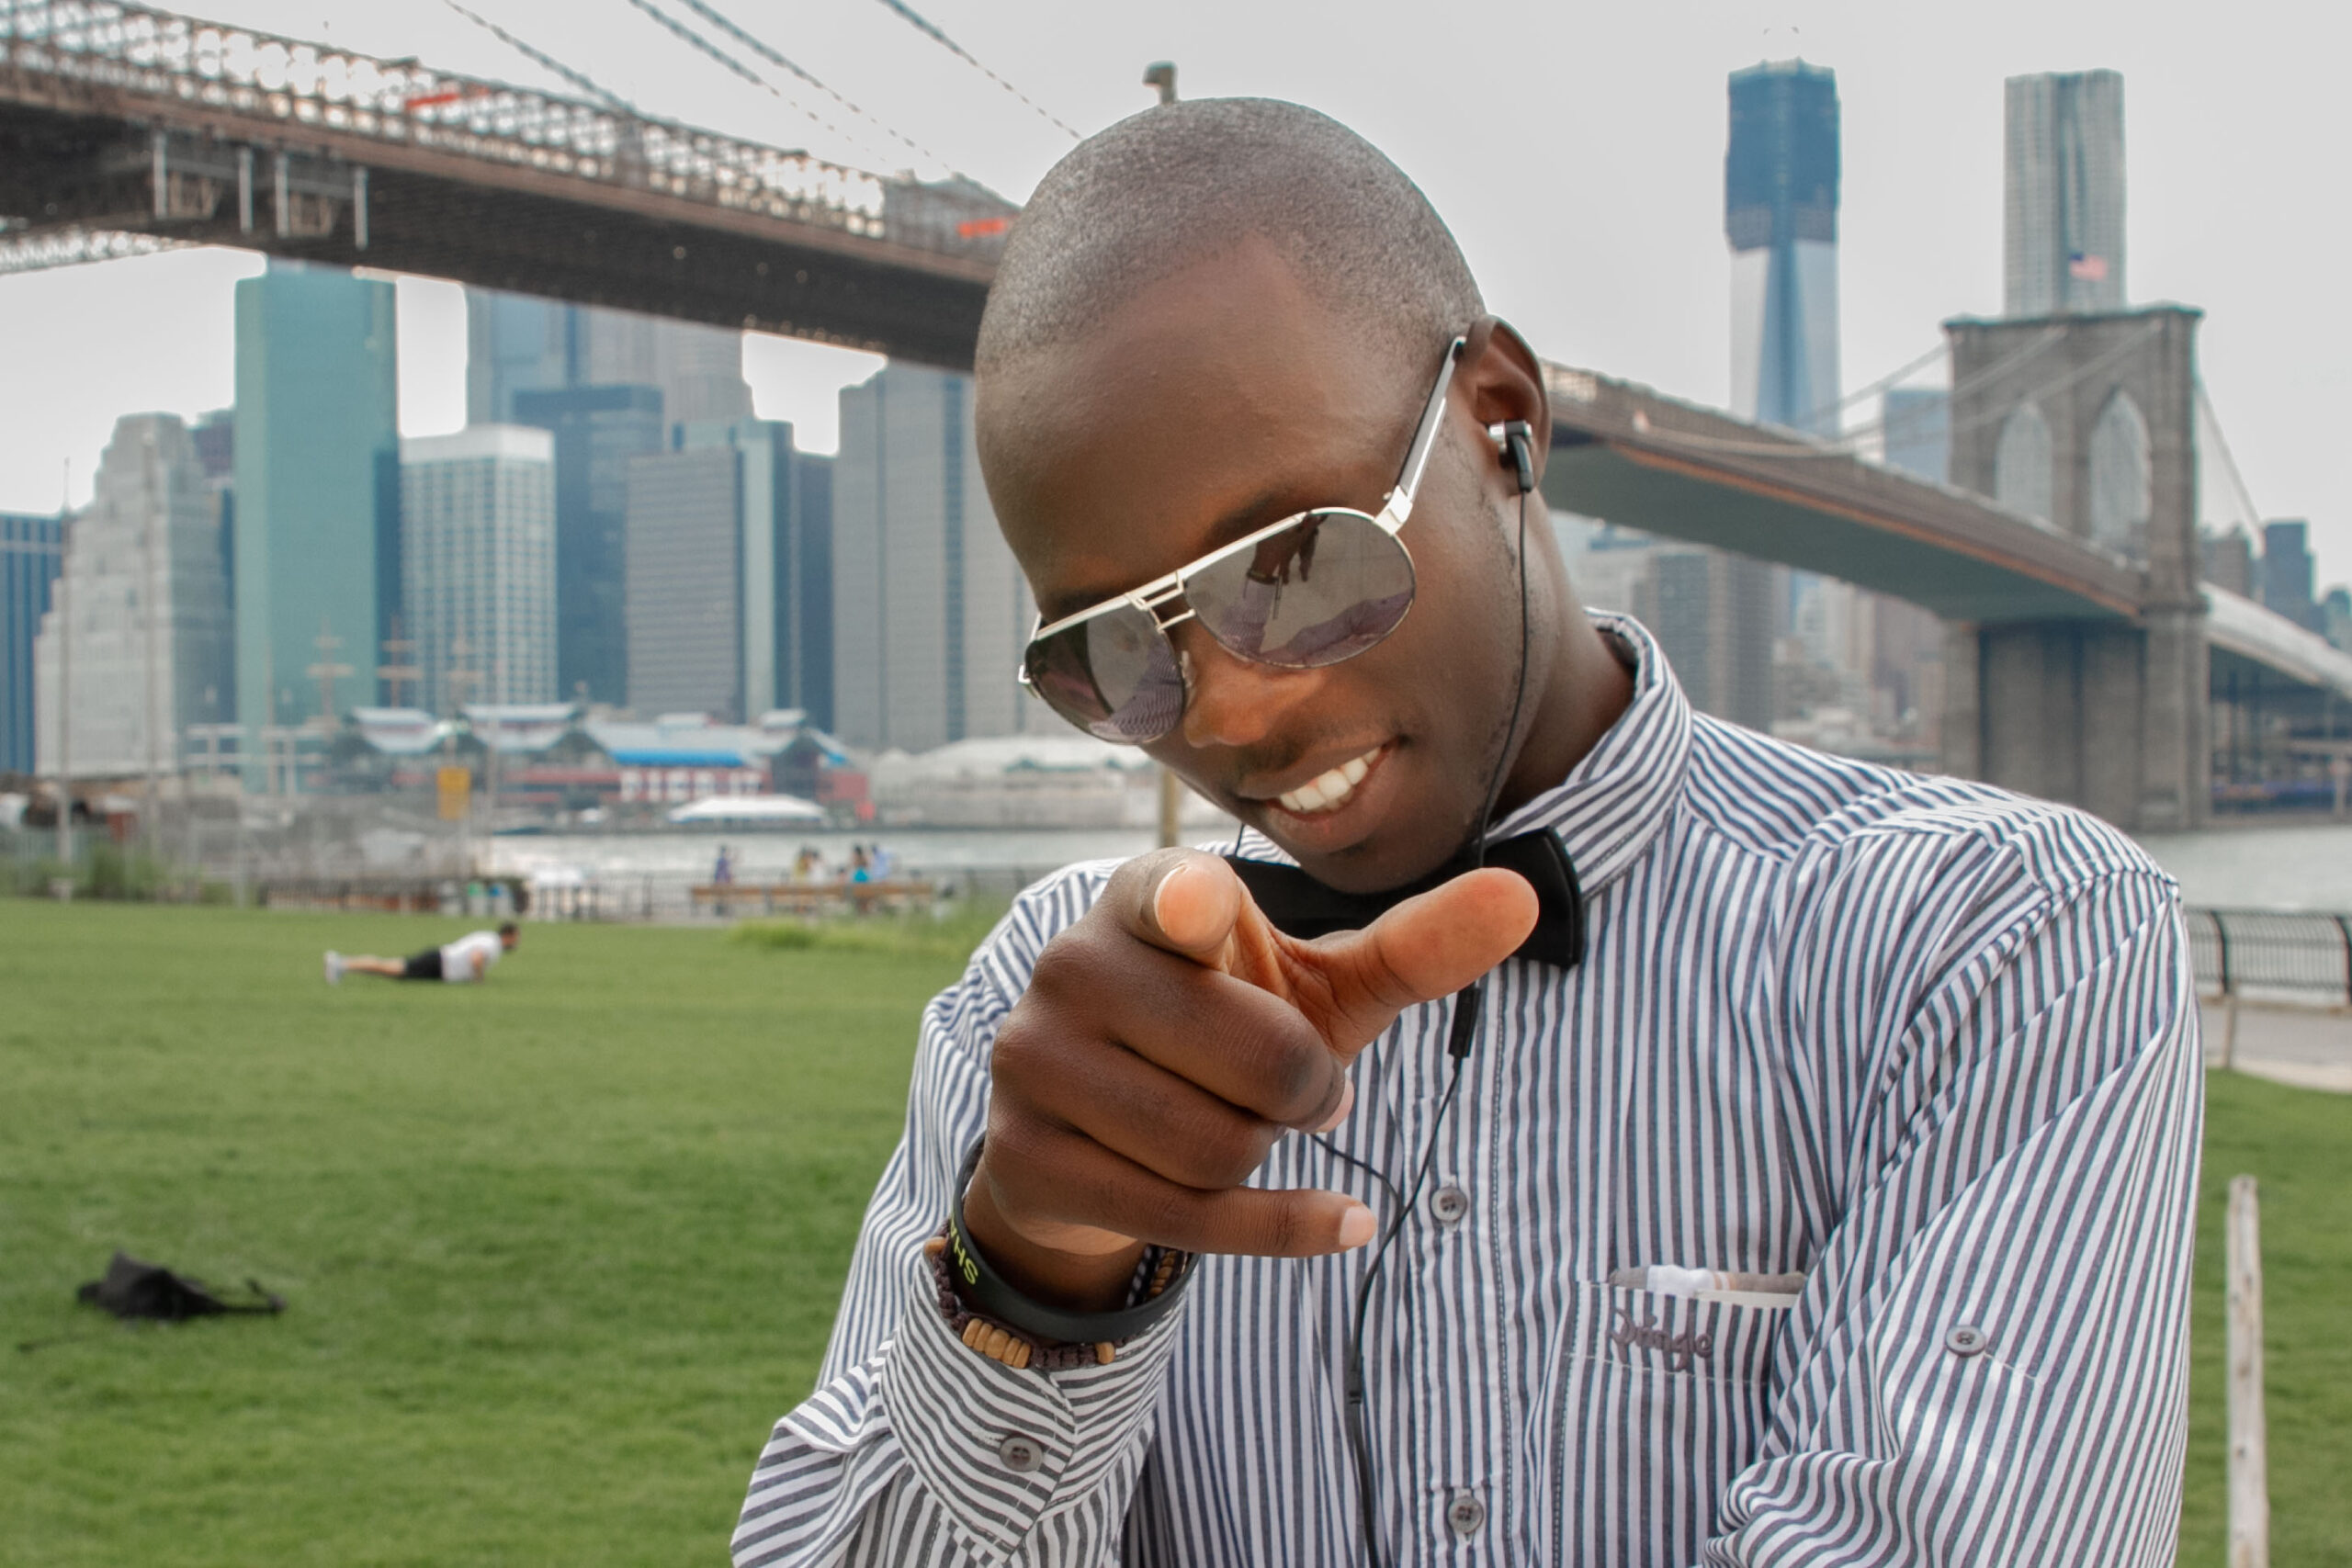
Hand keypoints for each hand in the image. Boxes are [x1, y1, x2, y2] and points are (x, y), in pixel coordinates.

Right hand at [963, 848, 1536, 1310]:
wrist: (1089, 1134)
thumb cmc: (1221, 1032)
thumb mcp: (1310, 987)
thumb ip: (1411, 948)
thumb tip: (1522, 899)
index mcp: (1143, 900)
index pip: (1173, 899)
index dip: (1190, 906)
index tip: (1201, 910)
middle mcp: (1073, 965)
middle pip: (1256, 1061)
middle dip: (1308, 1094)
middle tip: (1301, 1091)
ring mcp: (1035, 1063)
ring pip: (1218, 1148)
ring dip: (1271, 1156)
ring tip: (1251, 1128)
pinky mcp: (1027, 1158)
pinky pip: (1187, 1217)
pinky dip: (1286, 1228)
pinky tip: (1341, 1222)